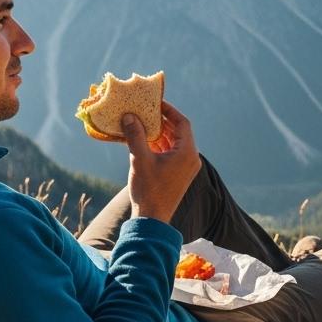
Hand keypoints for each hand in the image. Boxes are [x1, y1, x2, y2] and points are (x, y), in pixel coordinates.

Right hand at [122, 101, 199, 223]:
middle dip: (162, 121)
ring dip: (160, 133)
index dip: (169, 110)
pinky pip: (172, 153)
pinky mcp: (179, 175)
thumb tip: (130, 116)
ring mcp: (186, 168)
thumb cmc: (148, 189)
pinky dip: (160, 145)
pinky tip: (144, 140)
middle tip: (146, 110)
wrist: (152, 219)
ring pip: (174, 143)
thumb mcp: (140, 159)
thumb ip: (136, 135)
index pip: (182, 123)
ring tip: (142, 122)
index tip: (155, 102)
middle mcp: (191, 158)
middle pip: (179, 131)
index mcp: (187, 153)